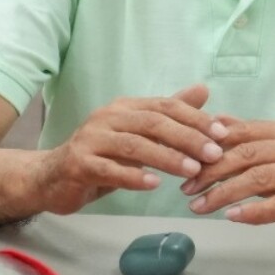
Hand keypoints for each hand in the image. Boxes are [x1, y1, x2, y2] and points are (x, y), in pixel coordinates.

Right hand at [28, 84, 225, 214]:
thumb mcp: (137, 134)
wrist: (52, 177)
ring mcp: (91, 140)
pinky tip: (154, 185)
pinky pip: (110, 169)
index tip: (222, 133)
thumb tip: (203, 90)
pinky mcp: (79, 164)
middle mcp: (107, 118)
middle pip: (152, 123)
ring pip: (134, 146)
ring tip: (192, 170)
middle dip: (187, 137)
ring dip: (166, 157)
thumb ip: (168, 114)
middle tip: (214, 154)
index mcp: (124, 108)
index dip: (195, 118)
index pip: (165, 106)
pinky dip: (133, 176)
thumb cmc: (101, 156)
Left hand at [180, 118, 274, 244]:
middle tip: (186, 188)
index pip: (242, 132)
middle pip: (246, 154)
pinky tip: (232, 217)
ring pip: (257, 178)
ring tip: (200, 206)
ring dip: (223, 194)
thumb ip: (255, 141)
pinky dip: (252, 211)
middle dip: (210, 171)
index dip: (209, 146)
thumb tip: (218, 122)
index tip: (184, 162)